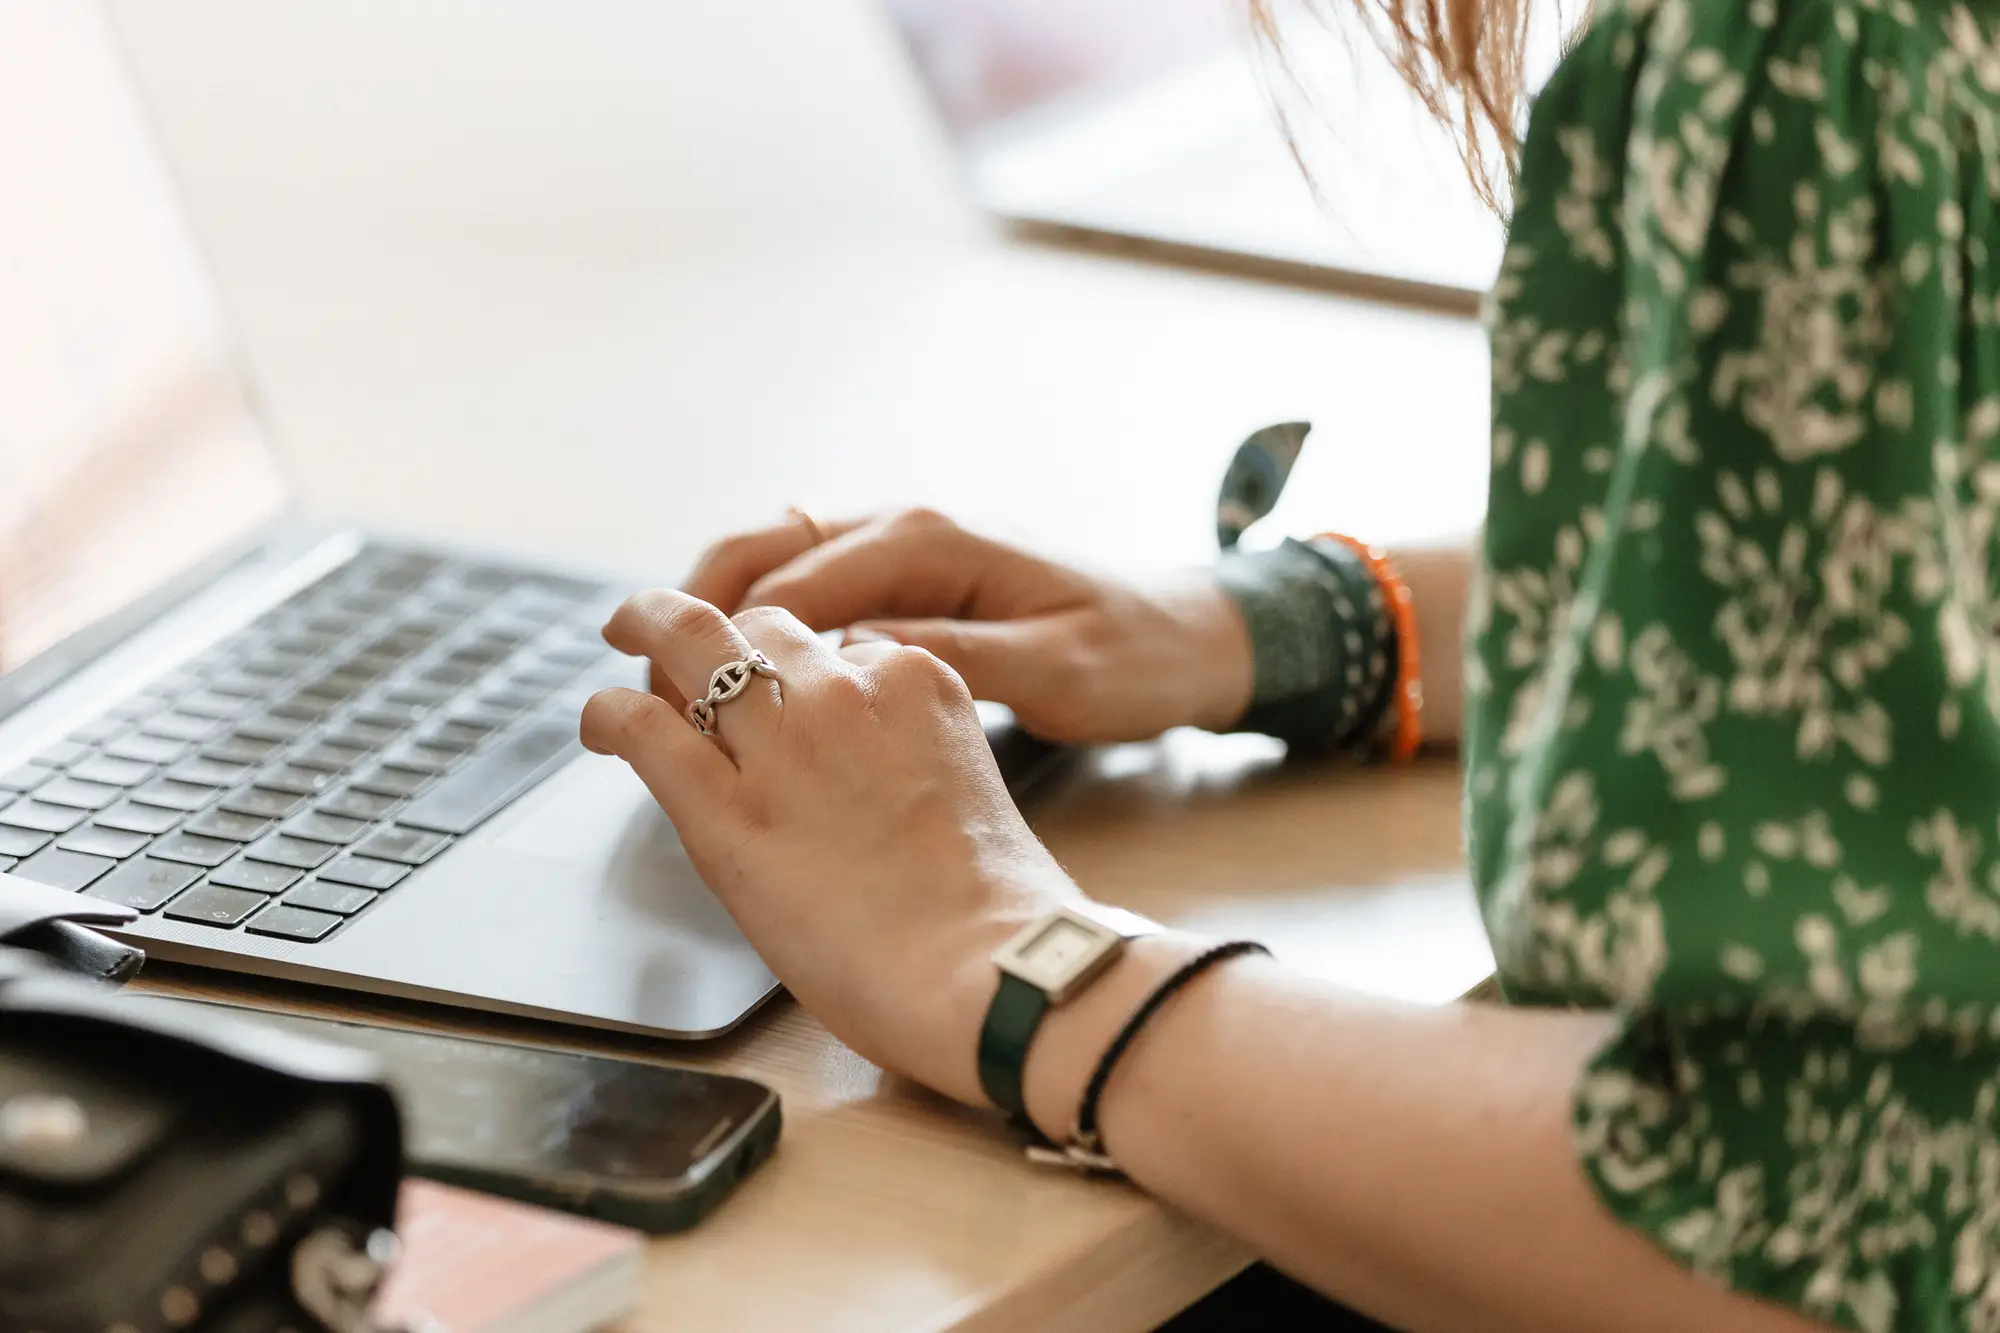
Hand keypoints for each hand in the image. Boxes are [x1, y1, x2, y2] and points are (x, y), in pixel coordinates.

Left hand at [579, 589, 1077, 1104]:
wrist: (986, 970)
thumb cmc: (993, 914)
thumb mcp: (966, 791)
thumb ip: (911, 760)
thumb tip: (863, 782)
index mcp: (918, 683)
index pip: (841, 647)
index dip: (802, 672)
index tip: (785, 697)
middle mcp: (846, 690)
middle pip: (766, 624)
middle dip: (725, 633)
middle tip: (685, 641)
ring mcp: (784, 741)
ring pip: (696, 642)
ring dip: (653, 628)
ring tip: (627, 631)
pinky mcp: (726, 807)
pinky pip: (645, 727)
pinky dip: (611, 715)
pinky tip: (600, 724)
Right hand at [679, 508, 1254, 743]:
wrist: (1191, 638)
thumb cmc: (1131, 657)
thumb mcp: (1053, 673)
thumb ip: (950, 657)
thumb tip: (850, 653)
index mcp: (933, 544)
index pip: (791, 583)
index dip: (717, 636)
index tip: (660, 687)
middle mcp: (910, 530)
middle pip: (764, 550)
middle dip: (691, 607)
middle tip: (637, 675)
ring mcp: (909, 548)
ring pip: (779, 563)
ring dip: (717, 612)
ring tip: (665, 678)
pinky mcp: (915, 579)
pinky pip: (813, 588)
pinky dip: (760, 622)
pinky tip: (740, 675)